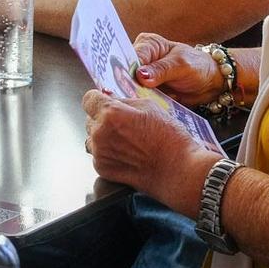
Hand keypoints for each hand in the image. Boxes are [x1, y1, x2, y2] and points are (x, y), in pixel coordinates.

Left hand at [82, 89, 220, 210]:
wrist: (179, 171)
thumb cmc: (169, 138)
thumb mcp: (150, 107)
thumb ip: (123, 101)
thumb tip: (108, 97)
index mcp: (110, 113)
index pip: (89, 99)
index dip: (98, 100)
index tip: (105, 103)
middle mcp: (100, 132)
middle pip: (90, 119)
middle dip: (102, 118)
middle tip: (123, 125)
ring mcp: (99, 152)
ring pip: (92, 137)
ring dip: (102, 136)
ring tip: (125, 141)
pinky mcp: (102, 168)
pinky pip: (97, 154)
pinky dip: (107, 153)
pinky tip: (125, 154)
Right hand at [131, 33, 224, 107]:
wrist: (210, 83)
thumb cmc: (197, 66)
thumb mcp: (181, 65)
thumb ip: (161, 70)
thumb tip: (140, 75)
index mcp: (148, 44)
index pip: (130, 56)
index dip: (126, 70)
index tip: (125, 84)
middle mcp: (141, 58)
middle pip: (126, 72)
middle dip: (126, 85)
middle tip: (126, 97)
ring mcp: (143, 77)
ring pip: (130, 87)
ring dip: (133, 96)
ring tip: (134, 105)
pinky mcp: (147, 91)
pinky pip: (139, 98)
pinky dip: (141, 103)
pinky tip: (140, 109)